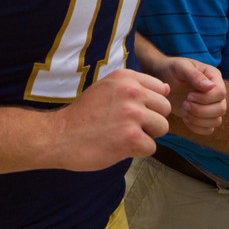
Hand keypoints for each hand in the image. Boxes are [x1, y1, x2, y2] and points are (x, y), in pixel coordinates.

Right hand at [52, 69, 170, 170]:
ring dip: (147, 136)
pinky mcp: (132, 137)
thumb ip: (136, 87)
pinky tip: (119, 147)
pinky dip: (138, 151)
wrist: (60, 136)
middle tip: (128, 126)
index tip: (132, 111)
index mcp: (125, 77)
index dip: (150, 103)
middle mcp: (131, 92)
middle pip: (165, 108)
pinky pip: (151, 147)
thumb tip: (168, 89)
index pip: (160, 88)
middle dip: (151, 120)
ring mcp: (133, 114)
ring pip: (162, 127)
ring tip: (125, 136)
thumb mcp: (107, 89)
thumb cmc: (84, 115)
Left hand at [153, 57, 226, 134]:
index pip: (221, 93)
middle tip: (184, 104)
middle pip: (221, 109)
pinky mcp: (203, 117)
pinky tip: (185, 118)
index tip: (189, 95)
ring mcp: (211, 105)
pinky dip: (197, 128)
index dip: (205, 98)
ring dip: (198, 119)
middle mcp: (216, 91)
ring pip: (216, 121)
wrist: (162, 78)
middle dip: (201, 110)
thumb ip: (194, 75)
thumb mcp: (181, 67)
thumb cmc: (172, 69)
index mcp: (214, 76)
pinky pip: (209, 129)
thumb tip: (210, 87)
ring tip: (183, 110)